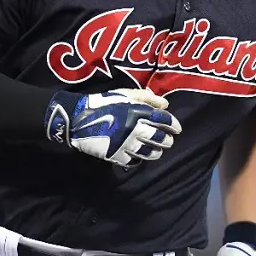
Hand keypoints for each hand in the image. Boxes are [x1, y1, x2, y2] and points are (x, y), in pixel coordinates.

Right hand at [44, 88, 181, 166]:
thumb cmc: (103, 102)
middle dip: (167, 140)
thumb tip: (166, 105)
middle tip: (169, 140)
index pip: (164, 120)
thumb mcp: (126, 94)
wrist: (77, 118)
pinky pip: (132, 161)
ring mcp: (125, 144)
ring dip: (156, 152)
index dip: (174, 124)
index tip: (177, 128)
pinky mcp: (115, 155)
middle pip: (159, 138)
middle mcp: (135, 129)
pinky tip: (140, 157)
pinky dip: (138, 160)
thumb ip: (147, 98)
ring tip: (158, 151)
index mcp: (138, 112)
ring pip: (148, 152)